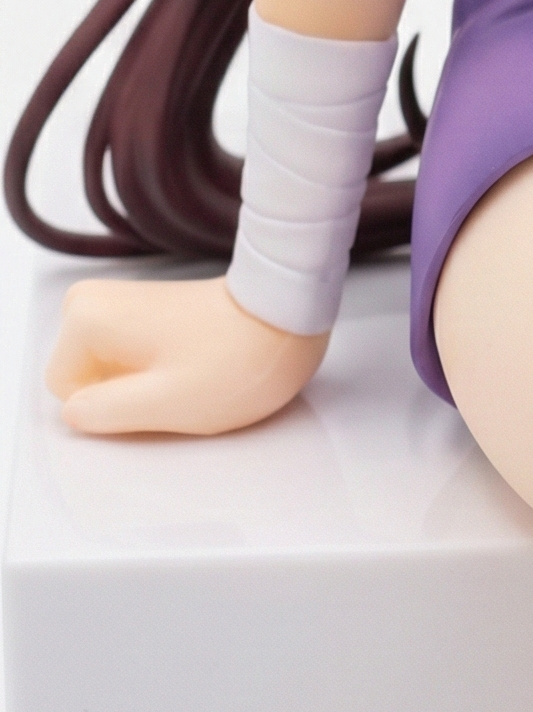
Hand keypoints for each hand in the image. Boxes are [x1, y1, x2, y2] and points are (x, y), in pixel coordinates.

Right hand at [46, 275, 328, 435]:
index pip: (66, 390)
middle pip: (84, 376)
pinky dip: (161, 369)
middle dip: (124, 393)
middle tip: (173, 386)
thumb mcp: (159, 405)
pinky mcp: (153, 308)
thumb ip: (101, 414)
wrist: (287, 313)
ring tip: (190, 374)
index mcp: (87, 316)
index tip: (157, 392)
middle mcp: (98, 298)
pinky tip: (197, 364)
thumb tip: (74, 412)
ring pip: (109, 369)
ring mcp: (126, 301)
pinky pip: (133, 357)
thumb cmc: (231, 360)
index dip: (111, 407)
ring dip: (145, 384)